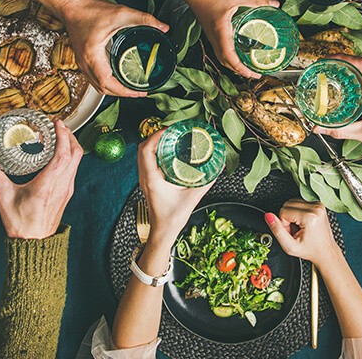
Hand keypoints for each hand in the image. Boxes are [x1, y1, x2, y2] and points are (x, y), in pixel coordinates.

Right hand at [0, 120, 83, 238]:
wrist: (34, 242)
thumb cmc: (21, 223)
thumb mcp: (2, 197)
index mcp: (47, 185)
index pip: (63, 155)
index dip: (62, 136)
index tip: (57, 124)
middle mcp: (62, 185)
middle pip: (75, 153)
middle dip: (68, 135)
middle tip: (57, 124)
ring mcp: (67, 188)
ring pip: (77, 160)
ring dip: (70, 144)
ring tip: (58, 134)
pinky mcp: (67, 191)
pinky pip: (73, 167)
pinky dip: (69, 155)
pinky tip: (58, 152)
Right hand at [60, 0, 168, 97]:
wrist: (71, 6)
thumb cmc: (89, 10)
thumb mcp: (121, 13)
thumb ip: (144, 19)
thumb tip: (163, 27)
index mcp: (92, 55)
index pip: (107, 82)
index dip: (124, 91)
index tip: (138, 92)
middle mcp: (84, 62)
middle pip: (102, 88)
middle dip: (121, 93)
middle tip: (139, 92)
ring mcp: (81, 62)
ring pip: (97, 85)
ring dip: (113, 90)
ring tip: (130, 88)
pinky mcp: (82, 59)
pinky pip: (94, 78)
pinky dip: (106, 82)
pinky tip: (117, 78)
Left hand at [137, 130, 213, 248]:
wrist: (162, 231)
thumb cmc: (173, 218)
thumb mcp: (192, 198)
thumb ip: (207, 182)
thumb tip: (219, 166)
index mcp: (151, 179)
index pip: (147, 150)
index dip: (156, 136)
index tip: (170, 129)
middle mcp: (144, 177)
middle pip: (142, 148)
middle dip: (155, 135)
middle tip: (173, 131)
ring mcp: (144, 179)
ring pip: (142, 154)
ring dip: (154, 143)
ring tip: (171, 138)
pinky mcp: (147, 181)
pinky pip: (146, 161)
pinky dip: (154, 151)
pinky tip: (168, 151)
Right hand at [172, 0, 278, 78]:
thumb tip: (274, 4)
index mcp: (221, 32)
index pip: (230, 57)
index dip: (241, 68)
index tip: (253, 74)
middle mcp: (215, 37)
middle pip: (226, 62)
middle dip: (240, 71)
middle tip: (255, 73)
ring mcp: (212, 35)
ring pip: (222, 57)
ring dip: (234, 65)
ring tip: (248, 66)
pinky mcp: (212, 31)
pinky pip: (221, 49)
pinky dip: (230, 56)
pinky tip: (239, 51)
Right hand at [264, 200, 341, 270]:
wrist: (326, 252)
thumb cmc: (311, 250)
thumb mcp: (290, 246)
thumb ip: (276, 230)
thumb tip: (268, 216)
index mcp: (310, 217)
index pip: (283, 211)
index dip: (284, 224)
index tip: (292, 233)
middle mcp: (316, 208)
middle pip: (287, 204)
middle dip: (287, 218)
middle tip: (295, 231)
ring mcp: (318, 205)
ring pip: (292, 202)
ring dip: (292, 215)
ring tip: (300, 228)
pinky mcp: (319, 205)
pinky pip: (299, 203)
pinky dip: (298, 212)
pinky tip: (303, 223)